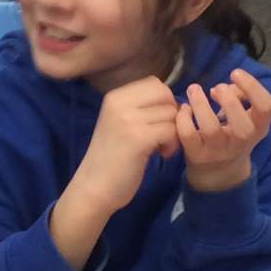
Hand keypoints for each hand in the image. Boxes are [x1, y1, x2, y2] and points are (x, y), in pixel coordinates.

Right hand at [70, 77, 180, 217]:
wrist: (94, 187)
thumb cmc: (111, 158)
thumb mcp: (120, 123)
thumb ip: (141, 108)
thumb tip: (176, 102)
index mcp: (115, 97)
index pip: (154, 83)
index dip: (164, 102)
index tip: (157, 122)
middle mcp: (120, 103)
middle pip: (165, 95)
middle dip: (171, 114)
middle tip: (163, 134)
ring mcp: (128, 119)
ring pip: (171, 114)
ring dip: (173, 132)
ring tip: (160, 148)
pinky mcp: (139, 138)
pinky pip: (171, 131)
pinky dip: (172, 144)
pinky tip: (161, 155)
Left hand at [178, 68, 270, 193]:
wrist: (219, 172)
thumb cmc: (233, 135)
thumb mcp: (246, 119)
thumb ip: (240, 97)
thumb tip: (224, 86)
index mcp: (259, 128)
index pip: (266, 108)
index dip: (252, 87)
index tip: (235, 73)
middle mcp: (241, 142)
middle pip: (242, 125)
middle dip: (228, 100)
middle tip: (216, 88)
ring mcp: (219, 151)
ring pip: (211, 129)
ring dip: (201, 105)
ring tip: (194, 89)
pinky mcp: (197, 155)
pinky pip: (189, 135)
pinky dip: (184, 118)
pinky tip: (184, 108)